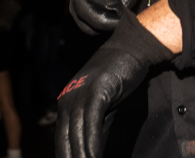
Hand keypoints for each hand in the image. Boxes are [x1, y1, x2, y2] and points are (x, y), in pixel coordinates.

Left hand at [55, 8, 172, 157]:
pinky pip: (91, 121)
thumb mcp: (104, 105)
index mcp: (67, 102)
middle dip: (71, 157)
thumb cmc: (120, 75)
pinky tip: (93, 155)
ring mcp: (81, 94)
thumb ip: (96, 126)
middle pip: (65, 138)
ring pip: (76, 132)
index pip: (62, 137)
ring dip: (81, 154)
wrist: (133, 47)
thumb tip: (92, 149)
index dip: (66, 154)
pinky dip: (92, 141)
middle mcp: (69, 98)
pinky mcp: (96, 90)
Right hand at [69, 0, 144, 34]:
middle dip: (106, 21)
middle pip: (84, 11)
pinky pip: (84, 26)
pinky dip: (98, 30)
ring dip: (102, 28)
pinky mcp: (76, 10)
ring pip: (83, 22)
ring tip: (118, 23)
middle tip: (123, 24)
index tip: (124, 10)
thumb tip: (121, 14)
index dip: (109, 5)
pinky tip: (112, 24)